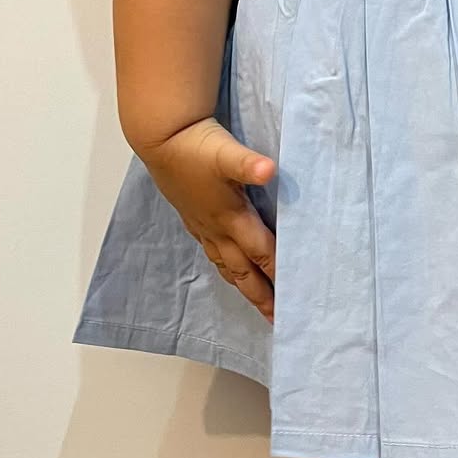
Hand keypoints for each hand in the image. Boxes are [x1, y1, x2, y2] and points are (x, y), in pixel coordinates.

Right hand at [137, 116, 277, 321]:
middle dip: (261, 294)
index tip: (294, 295)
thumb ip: (248, 164)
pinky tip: (228, 266)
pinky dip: (225, 267)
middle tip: (276, 318)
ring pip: (226, 265)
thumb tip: (269, 170)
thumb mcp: (226, 153)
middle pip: (243, 270)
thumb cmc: (197, 147)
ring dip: (243, 285)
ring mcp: (203, 225)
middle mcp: (217, 228)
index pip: (261, 251)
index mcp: (231, 217)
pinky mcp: (194, 218)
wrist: (162, 139)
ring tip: (257, 301)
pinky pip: (213, 252)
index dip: (278, 273)